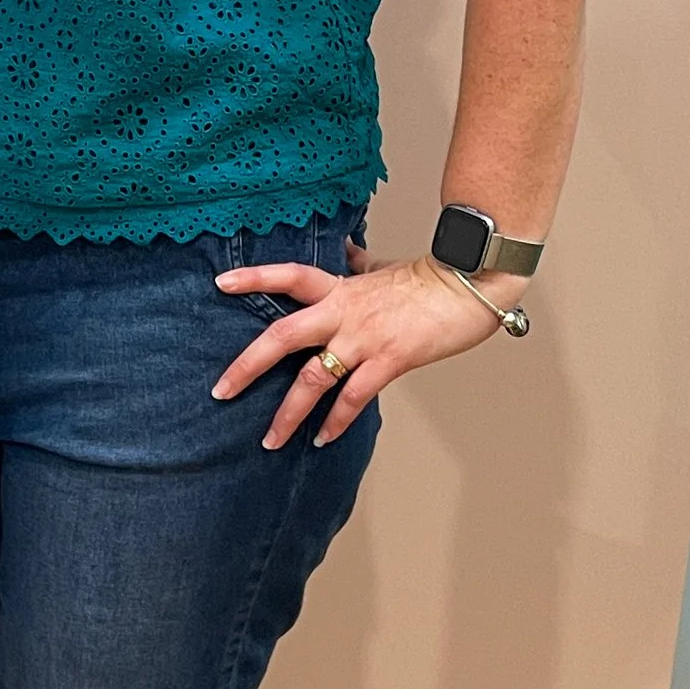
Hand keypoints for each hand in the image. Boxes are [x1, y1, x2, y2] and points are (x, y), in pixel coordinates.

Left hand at [210, 251, 501, 450]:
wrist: (469, 284)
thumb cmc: (429, 277)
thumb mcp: (384, 266)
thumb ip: (358, 263)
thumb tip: (345, 248)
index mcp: (340, 288)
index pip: (289, 276)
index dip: (254, 277)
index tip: (221, 284)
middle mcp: (343, 313)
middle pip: (283, 336)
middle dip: (247, 366)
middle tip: (220, 391)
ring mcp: (364, 338)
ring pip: (314, 379)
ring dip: (288, 413)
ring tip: (270, 440)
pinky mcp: (390, 360)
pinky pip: (354, 398)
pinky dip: (336, 421)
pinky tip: (322, 439)